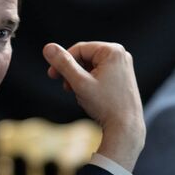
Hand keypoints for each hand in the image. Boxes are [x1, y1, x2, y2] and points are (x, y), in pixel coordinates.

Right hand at [43, 42, 144, 170]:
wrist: (125, 127)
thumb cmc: (106, 105)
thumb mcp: (79, 82)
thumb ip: (63, 64)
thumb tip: (48, 48)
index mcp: (112, 51)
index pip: (79, 49)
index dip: (63, 61)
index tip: (52, 75)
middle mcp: (120, 55)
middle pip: (85, 57)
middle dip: (73, 72)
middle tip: (66, 87)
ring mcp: (123, 66)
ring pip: (91, 66)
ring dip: (80, 79)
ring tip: (79, 94)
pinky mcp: (122, 77)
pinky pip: (99, 74)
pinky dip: (90, 83)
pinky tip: (88, 96)